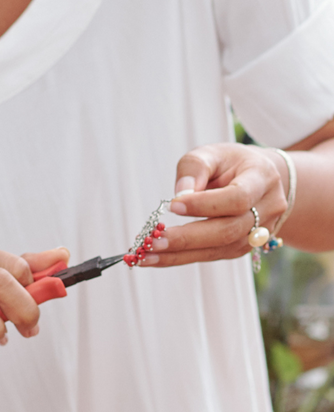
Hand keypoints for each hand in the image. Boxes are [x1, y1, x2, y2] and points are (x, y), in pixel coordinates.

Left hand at [144, 143, 288, 266]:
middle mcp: (267, 208)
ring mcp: (258, 232)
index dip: (205, 204)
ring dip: (179, 254)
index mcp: (262, 178)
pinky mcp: (242, 246)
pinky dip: (181, 258)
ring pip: (220, 248)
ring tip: (145, 255)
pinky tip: (155, 257)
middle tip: (151, 241)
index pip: (238, 197)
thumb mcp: (211, 153)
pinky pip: (213, 255)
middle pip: (229, 230)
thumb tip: (179, 195)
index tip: (172, 205)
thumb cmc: (230, 163)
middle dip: (187, 238)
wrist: (259, 178)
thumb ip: (194, 168)